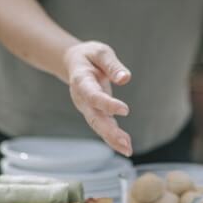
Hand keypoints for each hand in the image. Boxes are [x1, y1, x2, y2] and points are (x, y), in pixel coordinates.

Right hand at [63, 41, 132, 155]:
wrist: (74, 63)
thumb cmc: (89, 56)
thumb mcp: (100, 52)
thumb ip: (112, 65)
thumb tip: (125, 78)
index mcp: (81, 81)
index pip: (94, 96)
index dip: (107, 104)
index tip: (125, 110)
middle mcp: (82, 99)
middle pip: (94, 118)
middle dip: (109, 132)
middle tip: (124, 143)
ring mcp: (87, 108)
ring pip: (98, 126)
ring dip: (112, 139)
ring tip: (128, 150)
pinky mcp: (95, 112)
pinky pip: (103, 127)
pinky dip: (113, 138)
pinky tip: (126, 147)